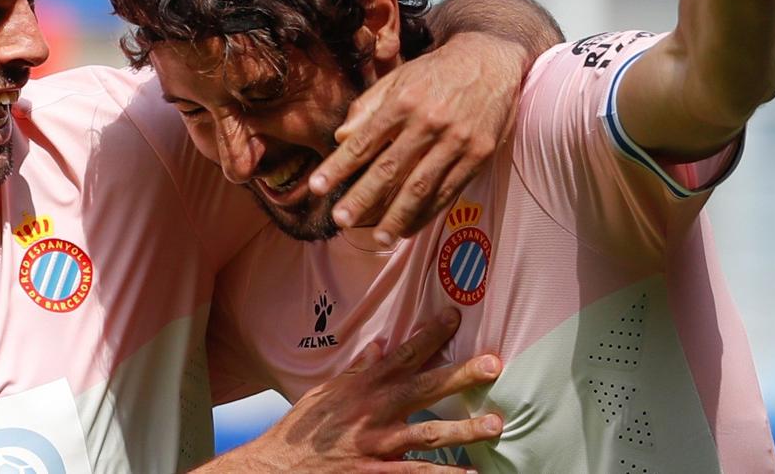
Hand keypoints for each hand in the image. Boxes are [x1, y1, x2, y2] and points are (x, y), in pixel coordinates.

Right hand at [202, 309, 501, 472]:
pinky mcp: (377, 472)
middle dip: (461, 374)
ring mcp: (378, 444)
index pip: (403, 353)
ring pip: (429, 433)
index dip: (431, 334)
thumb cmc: (304, 431)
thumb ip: (358, 370)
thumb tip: (380, 345)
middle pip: (425, 387)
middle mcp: (374, 411)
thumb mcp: (326, 392)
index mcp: (363, 386)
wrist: (280, 468)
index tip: (455, 316)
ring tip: (495, 424)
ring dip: (464, 428)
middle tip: (494, 365)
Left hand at [309, 32, 526, 243]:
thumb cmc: (435, 72)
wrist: (490, 60)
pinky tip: (408, 228)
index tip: (317, 187)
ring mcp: (456, 141)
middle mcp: (429, 123)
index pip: (364, 142)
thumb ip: (367, 108)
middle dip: (362, 198)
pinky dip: (427, 213)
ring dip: (396, 216)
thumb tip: (340, 139)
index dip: (339, 167)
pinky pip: (448, 191)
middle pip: (390, 169)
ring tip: (377, 239)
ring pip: (421, 186)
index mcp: (403, 102)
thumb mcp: (397, 78)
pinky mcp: (478, 154)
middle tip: (340, 220)